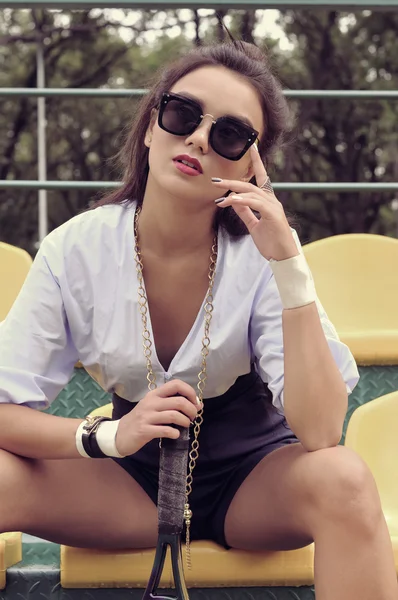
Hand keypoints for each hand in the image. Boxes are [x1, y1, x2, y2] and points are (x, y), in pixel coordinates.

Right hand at [115, 380, 200, 455]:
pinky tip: (176, 434)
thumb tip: (197, 404)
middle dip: (191, 409)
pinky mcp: (144, 430)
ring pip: (174, 415)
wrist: (120, 434)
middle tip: (192, 417)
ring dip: (185, 421)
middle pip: (179, 401)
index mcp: (154, 394)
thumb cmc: (142, 419)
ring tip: (186, 425)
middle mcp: (151, 403)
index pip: (176, 384)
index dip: (190, 392)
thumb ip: (172, 404)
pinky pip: (165, 430)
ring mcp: (147, 416)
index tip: (195, 403)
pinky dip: (175, 433)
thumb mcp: (154, 407)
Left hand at [212, 145, 298, 261]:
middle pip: (250, 184)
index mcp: (268, 202)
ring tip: (218, 196)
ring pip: (251, 192)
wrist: (283, 257)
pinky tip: (231, 201)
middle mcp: (272, 201)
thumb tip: (233, 200)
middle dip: (232, 181)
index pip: (261, 177)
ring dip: (233, 193)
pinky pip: (255, 203)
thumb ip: (245, 212)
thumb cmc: (271, 243)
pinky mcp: (273, 214)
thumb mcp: (254, 225)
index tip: (252, 147)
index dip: (256, 162)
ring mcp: (273, 206)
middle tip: (214, 181)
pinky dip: (242, 201)